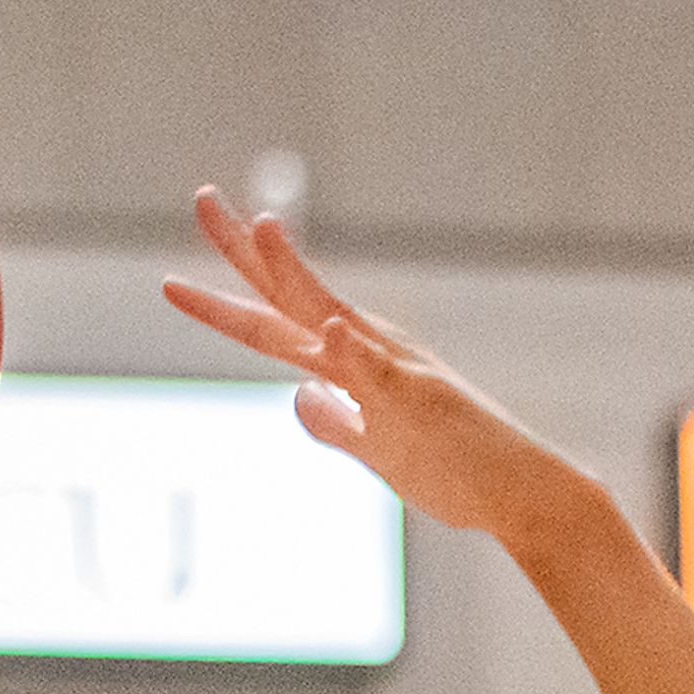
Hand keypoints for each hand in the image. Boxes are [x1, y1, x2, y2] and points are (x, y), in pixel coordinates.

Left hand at [160, 186, 600, 552]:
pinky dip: (355, 352)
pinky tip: (331, 331)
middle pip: (290, 297)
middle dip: (242, 252)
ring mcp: (395, 372)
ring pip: (331, 315)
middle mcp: (369, 352)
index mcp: (352, 365)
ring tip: (258, 227)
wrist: (522, 495)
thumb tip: (298, 398)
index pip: (274, 324)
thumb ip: (336, 424)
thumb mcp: (376, 452)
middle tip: (199, 198)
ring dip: (293, 271)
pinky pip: (383, 375)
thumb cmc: (456, 474)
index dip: (223, 301)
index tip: (171, 281)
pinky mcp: (423, 401)